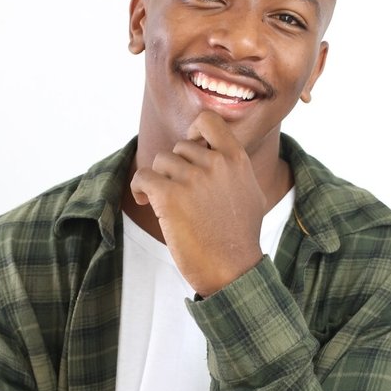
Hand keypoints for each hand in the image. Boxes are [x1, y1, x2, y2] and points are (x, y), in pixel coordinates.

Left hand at [130, 111, 265, 296]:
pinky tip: (146, 202)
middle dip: (174, 169)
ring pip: (159, 163)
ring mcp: (192, 178)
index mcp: (236, 159)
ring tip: (162, 203)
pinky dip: (139, 188)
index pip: (209, 121)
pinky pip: (143, 178)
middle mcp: (214, 163)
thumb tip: (223, 156)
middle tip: (175, 192)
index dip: (194, 130)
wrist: (232, 269)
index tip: (190, 147)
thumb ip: (236, 170)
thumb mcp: (251, 194)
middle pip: (178, 148)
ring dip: (158, 181)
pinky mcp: (169, 196)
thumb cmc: (241, 238)